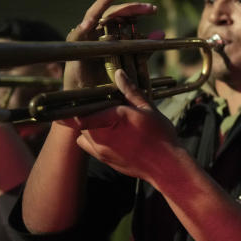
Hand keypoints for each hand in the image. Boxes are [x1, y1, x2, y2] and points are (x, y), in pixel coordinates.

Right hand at [64, 0, 157, 90]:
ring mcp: (84, 35)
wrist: (86, 94)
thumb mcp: (128, 61)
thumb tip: (162, 33)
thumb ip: (142, 48)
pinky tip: (90, 23)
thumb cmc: (105, 77)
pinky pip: (77, 34)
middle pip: (112, 12)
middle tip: (149, 7)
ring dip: (103, 3)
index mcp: (108, 31)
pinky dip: (83, 27)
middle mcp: (96, 29)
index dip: (137, 10)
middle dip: (130, 7)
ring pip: (93, 14)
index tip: (154, 10)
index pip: (124, 15)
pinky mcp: (74, 45)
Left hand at [64, 69, 183, 184]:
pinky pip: (88, 145)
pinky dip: (92, 138)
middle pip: (81, 120)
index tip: (74, 97)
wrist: (166, 166)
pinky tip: (109, 134)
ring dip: (90, 125)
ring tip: (108, 120)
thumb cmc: (160, 137)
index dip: (75, 104)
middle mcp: (101, 137)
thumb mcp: (148, 109)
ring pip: (84, 133)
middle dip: (89, 111)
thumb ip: (131, 92)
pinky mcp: (104, 160)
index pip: (81, 112)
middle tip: (103, 104)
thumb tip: (119, 73)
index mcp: (112, 120)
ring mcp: (101, 151)